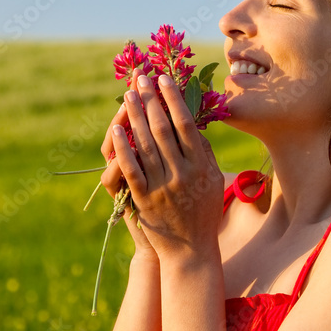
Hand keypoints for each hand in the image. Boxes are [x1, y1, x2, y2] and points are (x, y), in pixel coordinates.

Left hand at [110, 69, 224, 263]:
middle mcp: (182, 174)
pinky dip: (123, 149)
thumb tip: (194, 124)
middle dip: (151, 101)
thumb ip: (205, 153)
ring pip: (145, 145)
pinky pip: (132, 170)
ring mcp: (162, 187)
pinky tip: (115, 131)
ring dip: (134, 117)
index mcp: (201, 167)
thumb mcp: (214, 181)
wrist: (191, 251)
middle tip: (140, 79)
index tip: (163, 79)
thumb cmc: (204, 213)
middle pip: (162, 129)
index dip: (173, 100)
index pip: (185, 125)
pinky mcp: (144, 200)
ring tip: (128, 96)